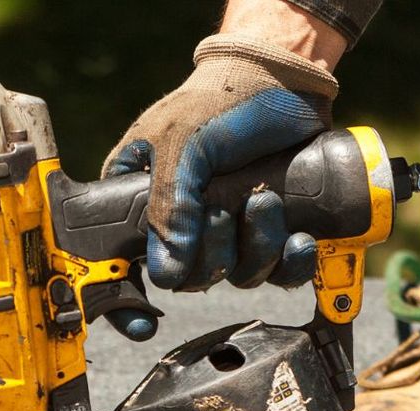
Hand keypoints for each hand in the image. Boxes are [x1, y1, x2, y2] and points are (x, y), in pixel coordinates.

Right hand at [105, 28, 341, 290]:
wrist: (285, 78)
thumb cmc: (221, 98)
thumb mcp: (183, 142)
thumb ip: (169, 203)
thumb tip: (167, 271)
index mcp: (140, 201)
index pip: (120, 263)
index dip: (124, 301)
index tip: (140, 321)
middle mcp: (181, 222)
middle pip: (189, 278)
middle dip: (214, 255)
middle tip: (224, 212)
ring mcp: (228, 229)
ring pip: (236, 277)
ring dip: (256, 249)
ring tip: (266, 202)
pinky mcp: (269, 230)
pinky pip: (277, 272)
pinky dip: (291, 263)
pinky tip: (299, 239)